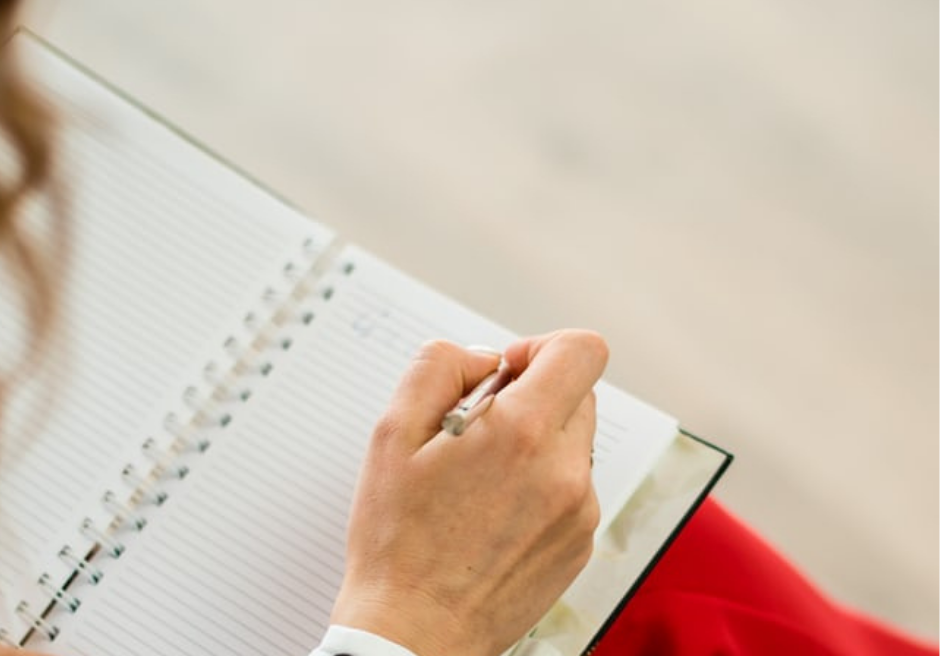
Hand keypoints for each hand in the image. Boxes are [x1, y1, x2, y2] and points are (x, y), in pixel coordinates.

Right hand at [330, 329, 606, 655]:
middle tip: (476, 430)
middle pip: (578, 392)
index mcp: (522, 434)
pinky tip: (492, 512)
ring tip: (479, 479)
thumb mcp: (392, 433)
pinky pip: (572, 486)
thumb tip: (484, 358)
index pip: (582, 350)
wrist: (413, 634)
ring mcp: (579, 512)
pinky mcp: (579, 544)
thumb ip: (439, 368)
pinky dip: (540, 483)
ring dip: (535, 441)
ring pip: (573, 440)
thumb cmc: (397, 542)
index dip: (541, 346)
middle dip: (531, 395)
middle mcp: (564, 471)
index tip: (507, 370)